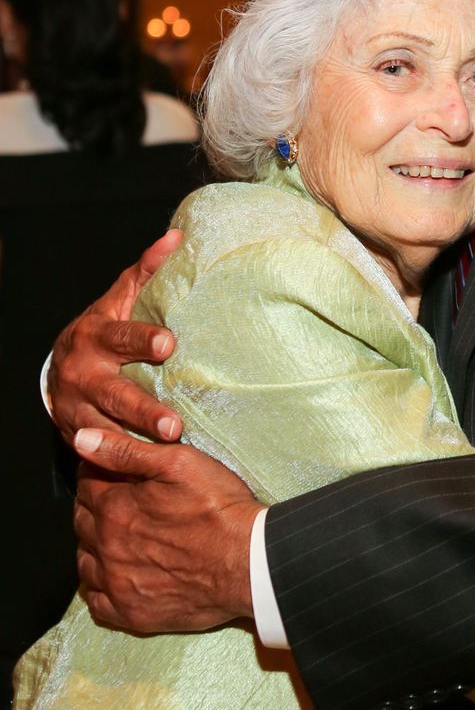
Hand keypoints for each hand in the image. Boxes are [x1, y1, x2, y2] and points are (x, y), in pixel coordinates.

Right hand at [49, 230, 184, 443]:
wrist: (62, 367)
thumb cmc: (105, 329)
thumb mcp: (119, 300)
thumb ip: (146, 272)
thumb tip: (176, 238)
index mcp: (96, 335)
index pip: (121, 336)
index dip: (142, 339)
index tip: (167, 344)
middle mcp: (84, 373)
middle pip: (115, 393)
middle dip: (143, 409)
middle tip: (172, 424)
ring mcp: (79, 408)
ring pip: (106, 428)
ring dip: (133, 443)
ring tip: (163, 452)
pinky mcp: (80, 435)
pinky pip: (102, 452)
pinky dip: (121, 462)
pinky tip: (144, 471)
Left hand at [73, 427, 259, 632]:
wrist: (250, 562)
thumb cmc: (219, 510)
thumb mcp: (179, 463)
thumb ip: (126, 451)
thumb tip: (82, 438)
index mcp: (115, 509)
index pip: (87, 485)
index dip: (98, 473)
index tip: (111, 472)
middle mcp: (108, 548)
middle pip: (82, 522)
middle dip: (94, 507)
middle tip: (116, 502)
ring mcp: (117, 584)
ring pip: (84, 561)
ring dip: (93, 546)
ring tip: (116, 537)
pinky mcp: (131, 613)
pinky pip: (95, 601)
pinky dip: (97, 586)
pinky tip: (113, 575)